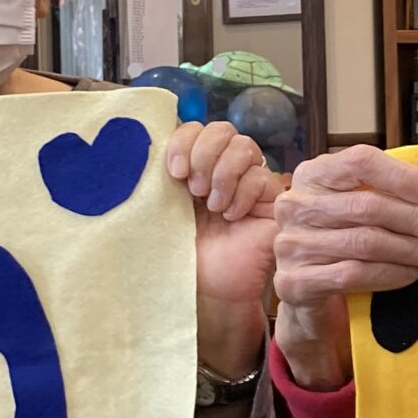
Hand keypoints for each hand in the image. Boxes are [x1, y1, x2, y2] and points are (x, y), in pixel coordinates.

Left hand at [164, 121, 282, 377]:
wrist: (207, 291)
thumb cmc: (182, 254)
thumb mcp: (162, 209)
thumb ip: (158, 176)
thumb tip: (145, 146)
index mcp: (194, 165)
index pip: (195, 126)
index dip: (185, 140)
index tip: (173, 171)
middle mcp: (222, 169)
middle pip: (222, 129)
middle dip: (204, 154)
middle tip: (192, 189)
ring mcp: (248, 183)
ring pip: (245, 146)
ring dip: (223, 173)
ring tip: (212, 206)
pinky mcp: (271, 201)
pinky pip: (261, 176)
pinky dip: (242, 193)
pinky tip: (231, 217)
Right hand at [271, 146, 417, 389]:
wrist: (305, 295)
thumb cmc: (338, 243)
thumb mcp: (353, 207)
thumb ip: (383, 193)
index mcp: (313, 175)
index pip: (359, 161)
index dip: (401, 176)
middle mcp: (296, 205)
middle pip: (368, 206)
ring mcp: (291, 245)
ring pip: (366, 242)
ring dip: (415, 250)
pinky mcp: (294, 282)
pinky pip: (354, 273)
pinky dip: (391, 274)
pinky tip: (414, 274)